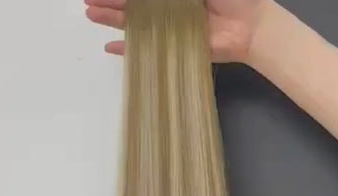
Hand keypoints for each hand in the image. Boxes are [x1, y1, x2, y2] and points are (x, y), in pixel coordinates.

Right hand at [84, 0, 270, 63]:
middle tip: (86, 0)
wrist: (250, 26)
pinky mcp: (173, 47)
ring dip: (111, 18)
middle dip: (109, 1)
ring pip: (134, 22)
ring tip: (89, 14)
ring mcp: (168, 27)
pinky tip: (110, 47)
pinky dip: (129, 49)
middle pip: (131, 3)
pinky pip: (147, 49)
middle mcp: (166, 7)